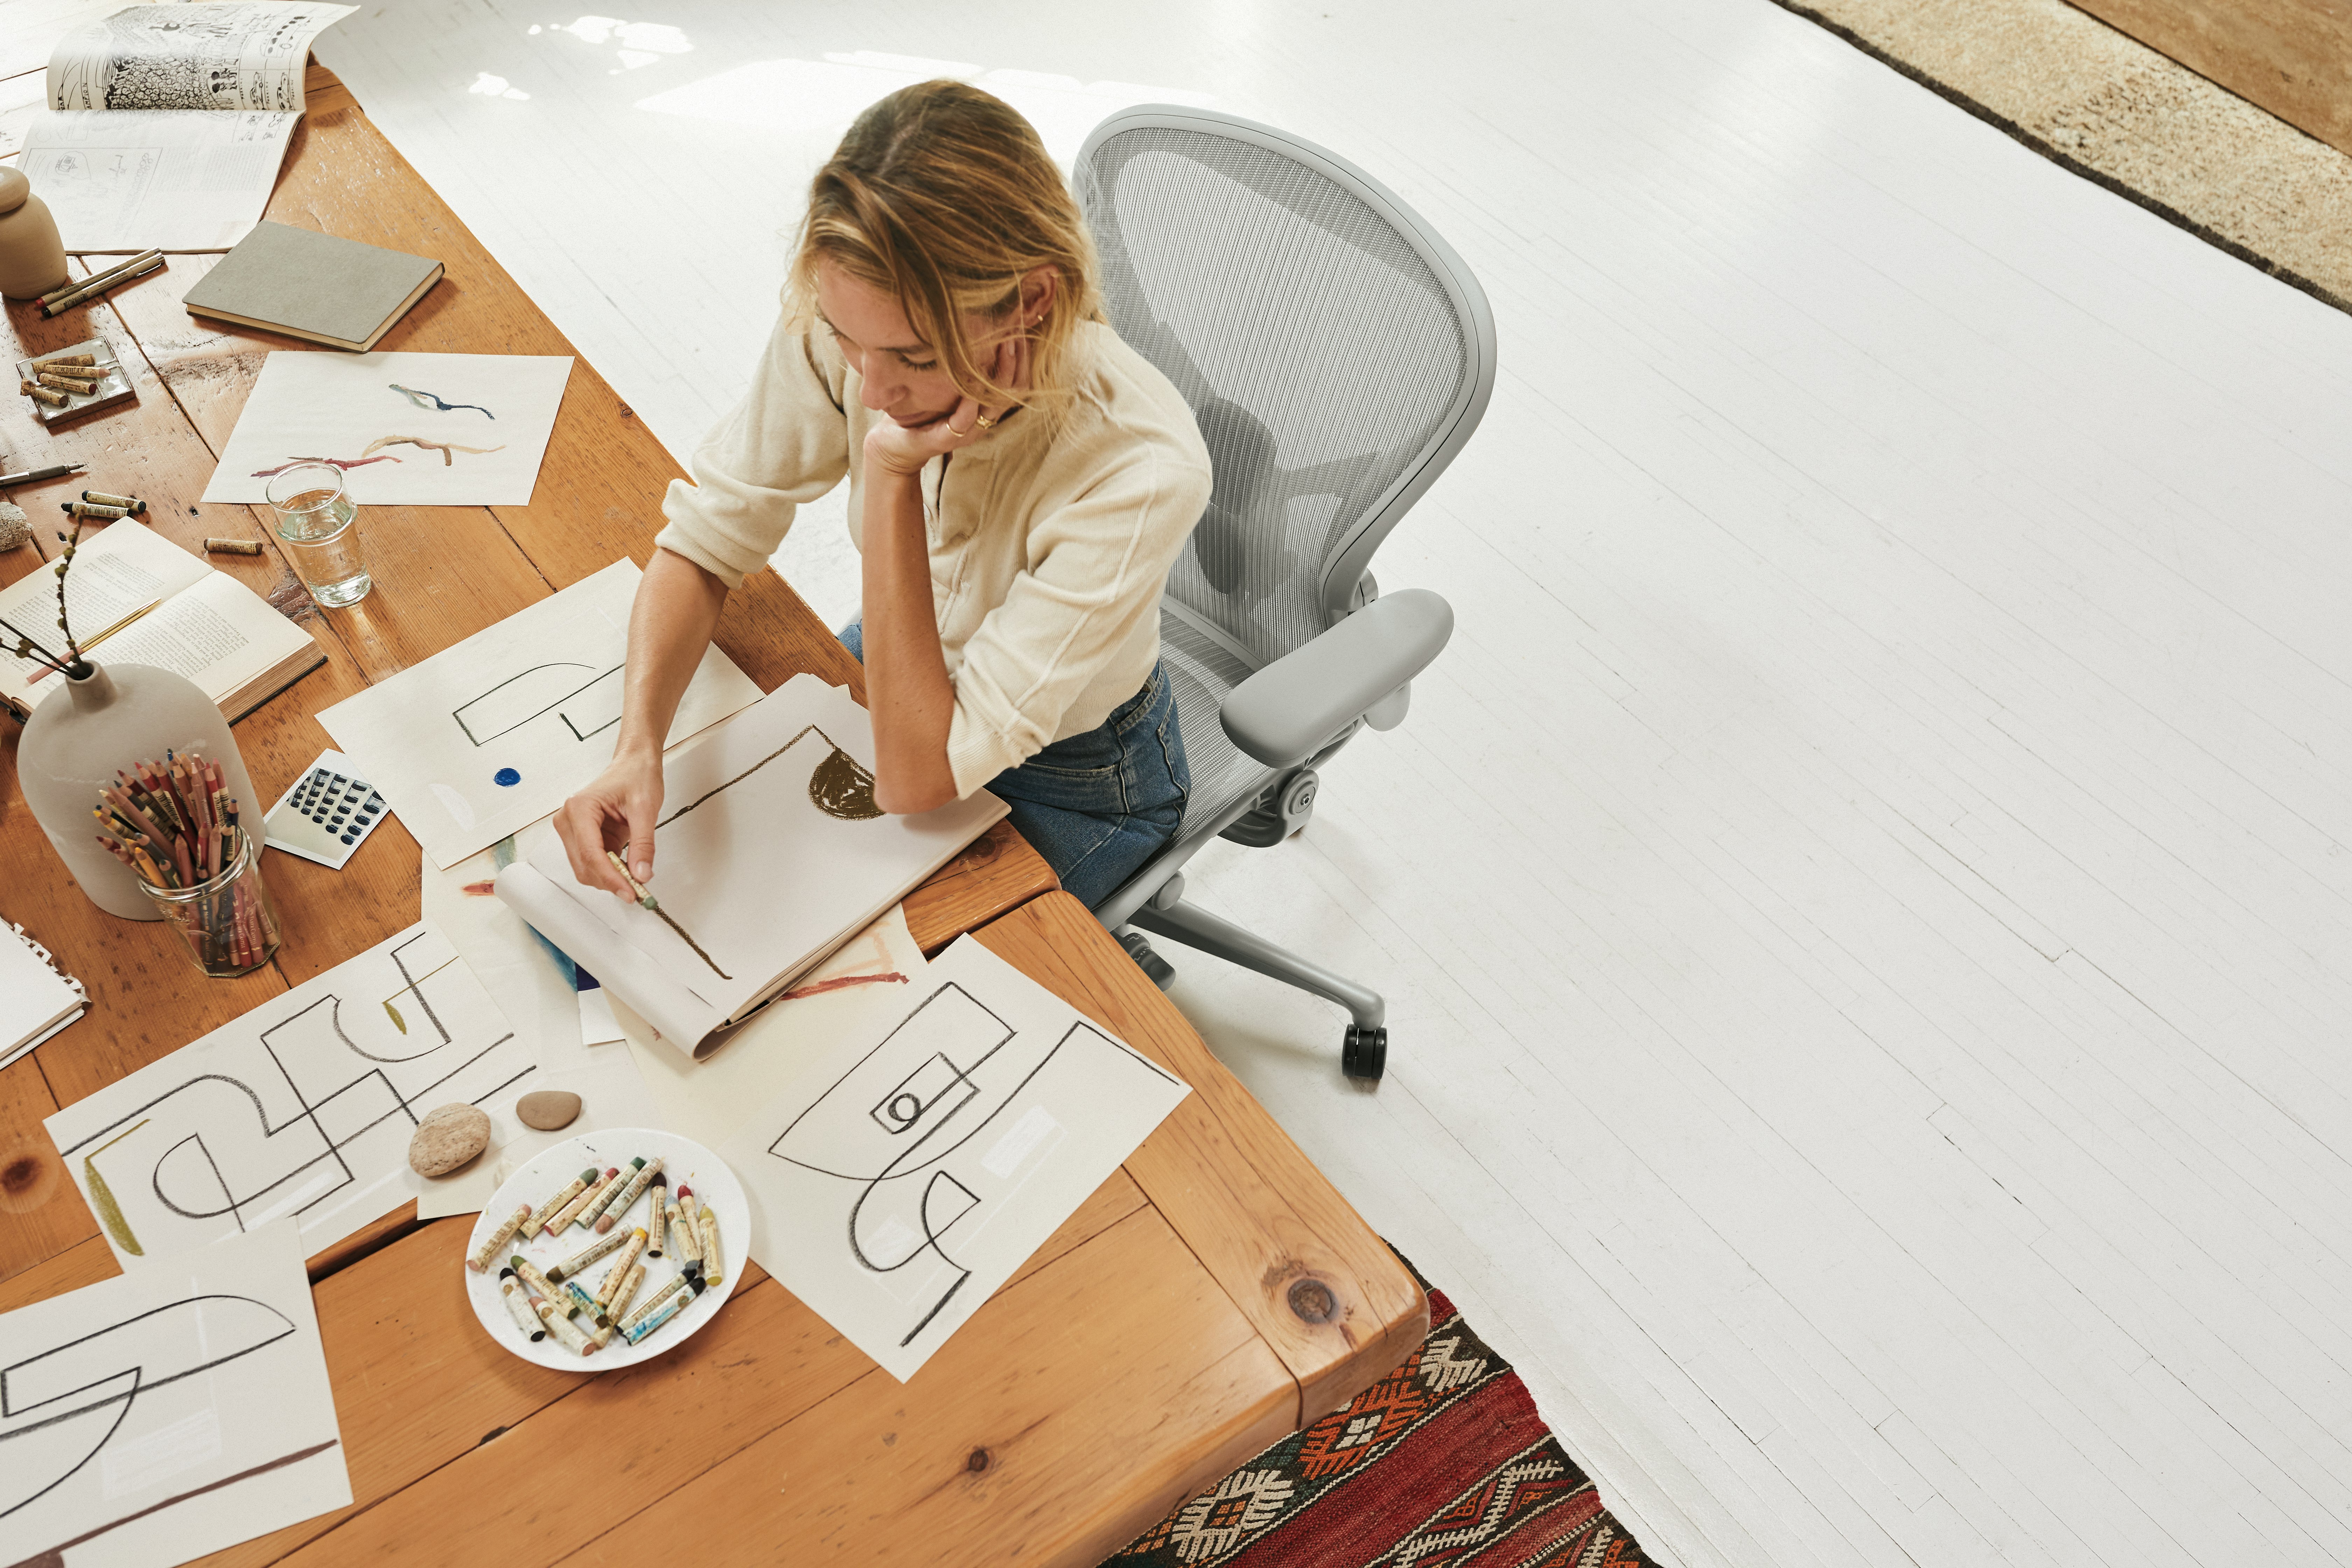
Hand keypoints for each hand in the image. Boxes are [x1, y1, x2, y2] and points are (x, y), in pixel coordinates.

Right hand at [554, 749, 662, 897]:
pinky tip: (627, 870)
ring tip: (635, 880)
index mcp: (580, 808)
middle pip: (584, 865)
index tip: (630, 892)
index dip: (611, 878)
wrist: (634, 764)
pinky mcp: (583, 837)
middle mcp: (569, 820)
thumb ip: (643, 844)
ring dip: (609, 879)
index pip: (591, 854)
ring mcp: (573, 830)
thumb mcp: (646, 809)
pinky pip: (593, 863)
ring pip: (586, 869)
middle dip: (610, 881)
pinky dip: (610, 872)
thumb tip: (641, 874)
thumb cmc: (636, 775)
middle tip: (638, 891)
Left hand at [861, 333, 1029, 476]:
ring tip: (1002, 347)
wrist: (893, 444)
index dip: (1022, 360)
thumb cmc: (920, 410)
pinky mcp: (943, 440)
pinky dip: (969, 401)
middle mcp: (981, 423)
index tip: (1022, 331)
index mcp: (985, 411)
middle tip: (1016, 333)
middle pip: (1011, 394)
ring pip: (993, 406)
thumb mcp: (945, 384)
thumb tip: (972, 328)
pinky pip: (963, 420)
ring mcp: (965, 433)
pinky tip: (970, 379)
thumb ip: (962, 367)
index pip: (1015, 385)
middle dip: (1016, 362)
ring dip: (1000, 376)